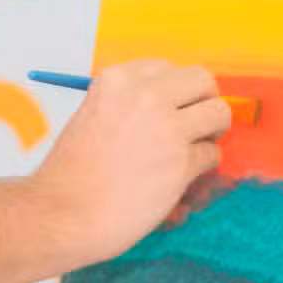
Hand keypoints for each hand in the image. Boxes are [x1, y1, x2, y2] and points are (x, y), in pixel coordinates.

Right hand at [30, 60, 230, 265]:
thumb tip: (173, 102)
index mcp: (117, 79)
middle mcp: (145, 95)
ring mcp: (167, 128)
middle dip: (204, 101)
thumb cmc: (73, 172)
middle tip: (195, 123)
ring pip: (219, 113)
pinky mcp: (182, 163)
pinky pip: (212, 154)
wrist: (63, 214)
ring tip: (192, 149)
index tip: (171, 108)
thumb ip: (129, 102)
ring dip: (210, 132)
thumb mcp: (92, 114)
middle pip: (203, 81)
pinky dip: (201, 166)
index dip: (175, 90)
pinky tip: (178, 177)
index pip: (169, 68)